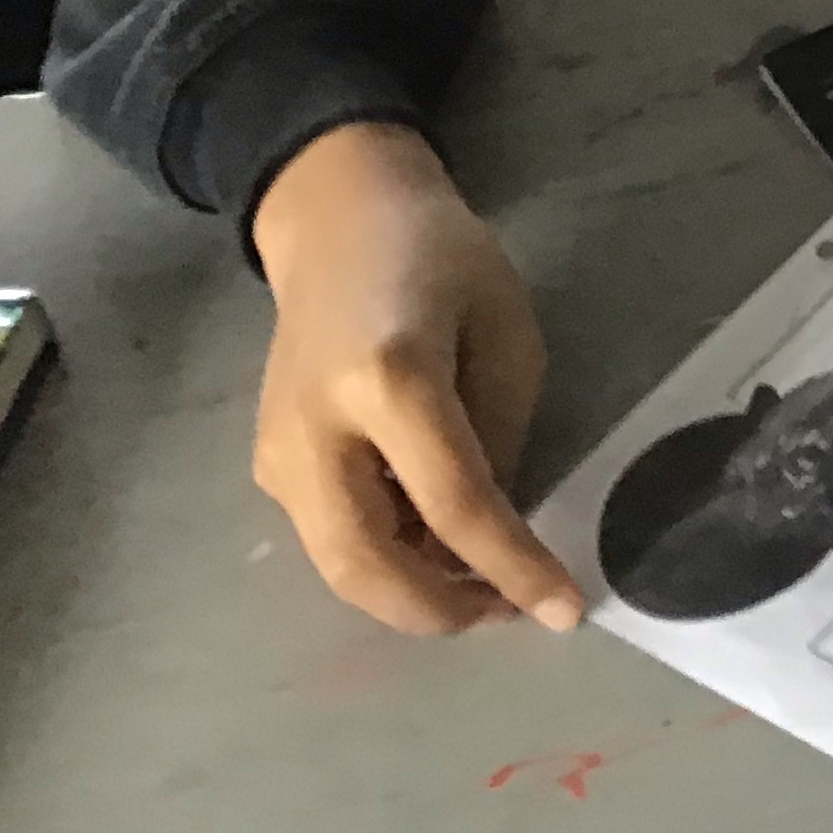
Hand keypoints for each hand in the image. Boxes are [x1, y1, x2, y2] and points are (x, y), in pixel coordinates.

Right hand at [251, 122, 582, 636]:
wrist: (338, 220)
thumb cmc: (442, 258)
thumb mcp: (506, 331)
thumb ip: (501, 436)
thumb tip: (496, 531)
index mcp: (389, 379)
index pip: (457, 505)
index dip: (514, 568)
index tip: (565, 612)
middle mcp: (317, 427)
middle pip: (369, 563)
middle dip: (444, 610)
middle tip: (512, 612)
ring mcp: (279, 451)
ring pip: (340, 566)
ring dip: (413, 595)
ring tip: (483, 587)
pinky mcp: (268, 463)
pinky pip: (330, 537)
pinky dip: (385, 562)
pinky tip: (436, 548)